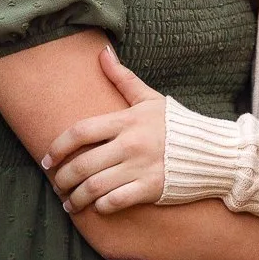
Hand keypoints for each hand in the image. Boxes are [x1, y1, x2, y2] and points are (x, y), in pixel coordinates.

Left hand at [41, 47, 166, 214]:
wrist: (212, 151)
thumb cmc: (178, 124)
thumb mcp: (149, 99)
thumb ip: (123, 79)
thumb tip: (102, 52)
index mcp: (126, 121)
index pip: (80, 132)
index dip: (57, 147)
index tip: (47, 160)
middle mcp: (130, 145)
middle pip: (82, 164)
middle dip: (63, 178)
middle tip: (57, 185)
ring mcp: (140, 168)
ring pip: (94, 186)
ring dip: (76, 198)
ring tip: (69, 202)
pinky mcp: (151, 189)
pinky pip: (115, 201)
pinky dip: (100, 206)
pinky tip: (95, 207)